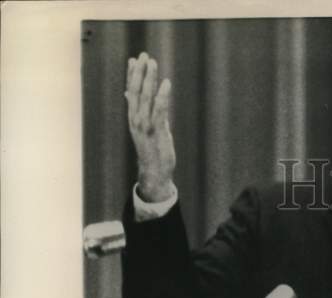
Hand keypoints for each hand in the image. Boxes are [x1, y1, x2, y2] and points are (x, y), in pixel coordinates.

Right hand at [125, 52, 175, 202]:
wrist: (154, 173)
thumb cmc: (152, 150)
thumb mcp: (144, 128)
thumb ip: (140, 110)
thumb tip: (129, 94)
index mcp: (133, 118)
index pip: (130, 92)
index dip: (131, 75)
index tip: (133, 59)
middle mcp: (136, 119)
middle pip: (135, 91)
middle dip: (139, 72)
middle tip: (144, 55)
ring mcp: (145, 125)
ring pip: (145, 97)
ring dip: (149, 78)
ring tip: (152, 63)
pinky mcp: (156, 131)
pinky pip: (159, 110)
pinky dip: (162, 95)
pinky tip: (166, 83)